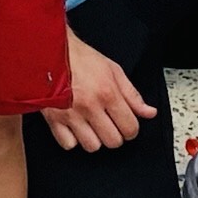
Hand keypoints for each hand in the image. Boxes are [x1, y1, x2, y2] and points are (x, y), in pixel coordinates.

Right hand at [41, 32, 154, 151]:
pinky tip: (74, 127)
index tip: (126, 124)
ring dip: (94, 139)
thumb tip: (148, 112)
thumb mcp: (112, 70)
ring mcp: (71, 114)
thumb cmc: (79, 57)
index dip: (131, 128)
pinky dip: (73, 139)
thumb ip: (132, 94)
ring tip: (91, 126)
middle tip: (109, 124)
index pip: (130, 128)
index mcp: (107, 93)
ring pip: (92, 146)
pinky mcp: (53, 119)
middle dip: (114, 134)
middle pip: (113, 141)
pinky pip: (68, 144)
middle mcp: (89, 106)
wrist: (48, 51)